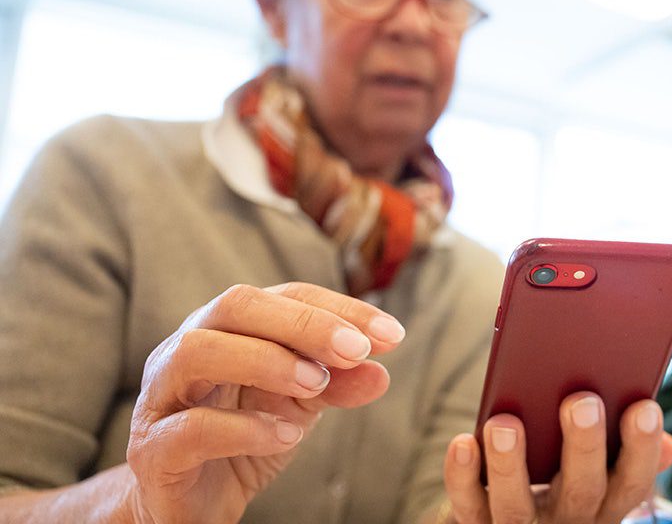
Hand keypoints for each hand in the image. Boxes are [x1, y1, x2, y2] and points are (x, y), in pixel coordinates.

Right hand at [124, 282, 404, 523]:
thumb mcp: (301, 406)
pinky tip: (287, 436)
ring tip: (316, 385)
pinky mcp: (152, 450)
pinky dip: (244, 428)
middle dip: (303, 323)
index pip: (285, 296)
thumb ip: (337, 384)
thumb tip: (380, 372)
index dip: (340, 308)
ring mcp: (161, 397)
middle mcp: (187, 349)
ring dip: (266, 361)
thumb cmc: (245, 439)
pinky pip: (189, 427)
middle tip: (356, 351)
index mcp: (229, 329)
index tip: (392, 336)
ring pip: (196, 352)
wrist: (192, 505)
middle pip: (235, 305)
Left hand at [443, 394, 671, 523]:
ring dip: (510, 465)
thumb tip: (653, 421)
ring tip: (504, 423)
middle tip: (582, 401)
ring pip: (517, 507)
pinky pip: (468, 506)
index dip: (641, 448)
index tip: (645, 407)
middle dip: (583, 446)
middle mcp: (569, 519)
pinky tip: (464, 443)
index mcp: (604, 501)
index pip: (632, 482)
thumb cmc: (557, 476)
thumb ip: (623, 448)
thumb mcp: (597, 471)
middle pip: (581, 491)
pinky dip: (462, 476)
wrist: (500, 521)